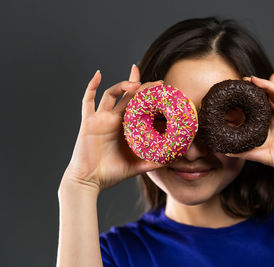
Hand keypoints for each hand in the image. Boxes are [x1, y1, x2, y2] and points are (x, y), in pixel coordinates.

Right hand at [62, 65, 163, 192]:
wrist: (90, 181)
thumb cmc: (111, 173)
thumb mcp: (137, 166)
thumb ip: (153, 162)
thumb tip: (173, 159)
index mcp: (126, 126)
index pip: (139, 105)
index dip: (151, 97)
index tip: (165, 90)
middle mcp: (114, 119)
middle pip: (128, 96)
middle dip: (143, 86)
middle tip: (159, 82)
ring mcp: (101, 118)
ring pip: (111, 94)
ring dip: (123, 85)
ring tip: (137, 83)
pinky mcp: (89, 122)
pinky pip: (88, 101)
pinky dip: (91, 86)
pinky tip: (98, 74)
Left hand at [226, 74, 273, 182]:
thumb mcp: (261, 155)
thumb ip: (244, 152)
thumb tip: (226, 151)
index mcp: (270, 121)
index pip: (259, 104)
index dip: (250, 96)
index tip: (238, 90)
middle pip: (269, 94)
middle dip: (258, 85)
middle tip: (245, 79)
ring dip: (269, 84)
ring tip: (255, 80)